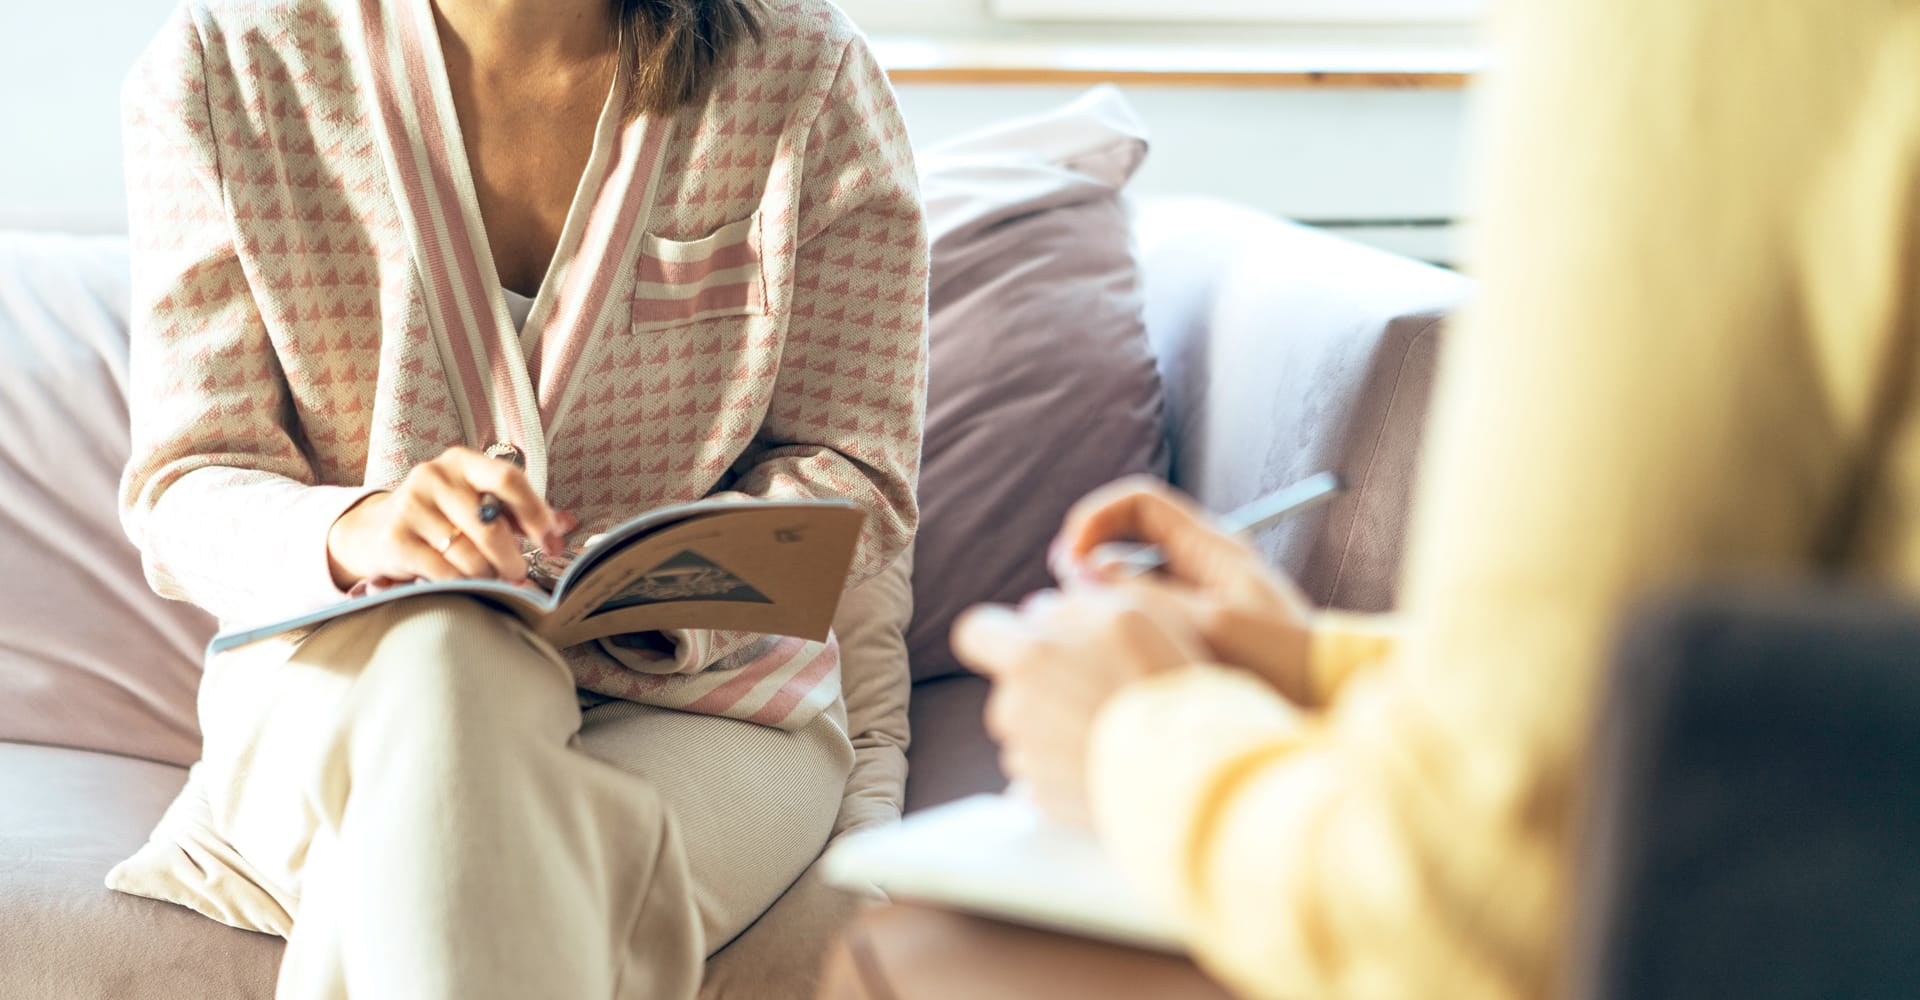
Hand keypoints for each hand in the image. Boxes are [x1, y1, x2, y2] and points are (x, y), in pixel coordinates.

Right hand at [325, 447, 573, 588]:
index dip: (536, 513)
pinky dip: (462, 585)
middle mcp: (434, 476)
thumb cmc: (440, 517)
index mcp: (462, 462)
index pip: (508, 479)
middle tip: (521, 575)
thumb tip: (566, 524)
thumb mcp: (477, 503)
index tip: (552, 543)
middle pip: (489, 524)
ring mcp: (410, 505)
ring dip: (488, 575)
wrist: (373, 531)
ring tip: (491, 580)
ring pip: (468, 554)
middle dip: (512, 558)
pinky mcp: (395, 538)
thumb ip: (519, 512)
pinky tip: (465, 586)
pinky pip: (443, 572)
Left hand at [951, 588, 1205, 828]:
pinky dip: (1070, 763)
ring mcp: (1026, 759)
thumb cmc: (1162, 685)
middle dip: (1045, 681)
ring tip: (1113, 726)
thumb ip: (1072, 603)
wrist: (1187, 775)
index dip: (998, 630)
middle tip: (1102, 685)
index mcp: (1027, 657)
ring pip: (1030, 729)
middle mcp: (1013, 709)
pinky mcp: (1043, 799)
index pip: (974, 632)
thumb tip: (1037, 611)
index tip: (1030, 637)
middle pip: (1011, 685)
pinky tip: (1110, 759)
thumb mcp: (1129, 614)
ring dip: (1059, 723)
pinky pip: (1045, 771)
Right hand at [1052, 476, 1314, 701]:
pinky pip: (1141, 614)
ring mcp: (1196, 596)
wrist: (1329, 700)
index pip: (1138, 502)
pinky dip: (1120, 626)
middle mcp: (1201, 563)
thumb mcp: (1210, 623)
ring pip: (1128, 581)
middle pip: (1126, 539)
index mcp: (1210, 545)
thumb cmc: (1284, 660)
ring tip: (1090, 635)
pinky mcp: (1193, 631)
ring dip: (1102, 600)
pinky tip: (1116, 658)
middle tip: (1069, 603)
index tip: (1073, 557)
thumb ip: (1144, 594)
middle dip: (1090, 561)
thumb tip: (1080, 569)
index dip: (1097, 518)